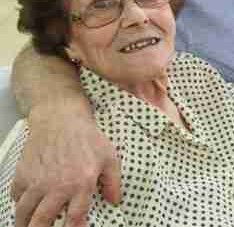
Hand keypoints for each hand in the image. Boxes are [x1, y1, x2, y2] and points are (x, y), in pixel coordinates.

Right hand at [14, 104, 120, 226]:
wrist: (60, 118)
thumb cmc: (88, 137)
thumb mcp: (110, 157)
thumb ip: (113, 182)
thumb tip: (115, 202)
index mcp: (81, 183)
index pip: (75, 217)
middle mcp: (57, 186)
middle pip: (42, 220)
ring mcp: (37, 181)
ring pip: (24, 212)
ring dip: (24, 223)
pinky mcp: (23, 173)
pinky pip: (16, 196)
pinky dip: (18, 203)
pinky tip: (24, 206)